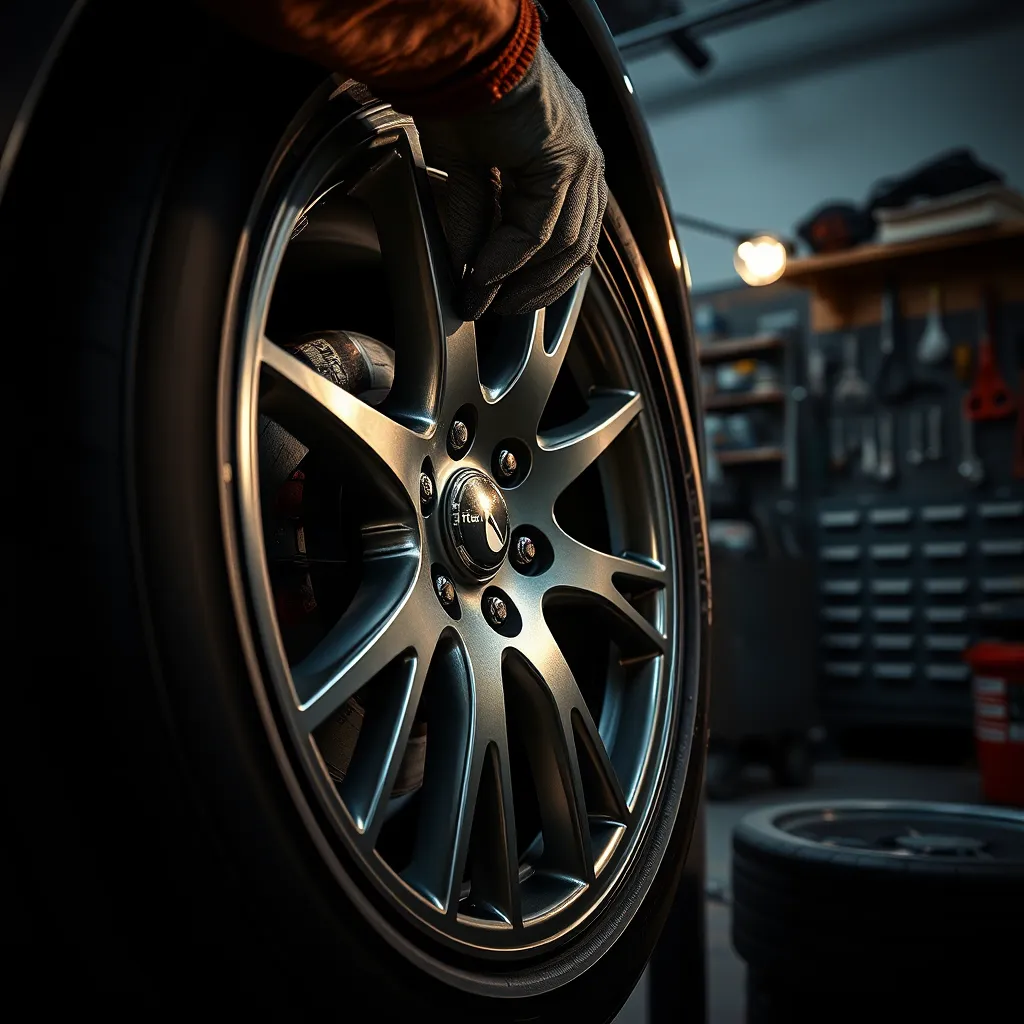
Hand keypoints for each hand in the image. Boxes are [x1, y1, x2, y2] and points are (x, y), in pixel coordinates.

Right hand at [417, 42, 606, 319]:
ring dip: (522, 283)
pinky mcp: (567, 161)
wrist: (456, 44)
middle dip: (537, 289)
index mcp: (567, 151)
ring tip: (487, 302)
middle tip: (500, 312)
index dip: (539, 274)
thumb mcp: (468, 167)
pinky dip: (506, 261)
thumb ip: (478, 218)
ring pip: (563, 246)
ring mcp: (582, 158)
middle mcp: (584, 156)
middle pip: (576, 247)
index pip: (569, 231)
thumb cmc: (456, 87)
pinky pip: (538, 232)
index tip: (507, 298)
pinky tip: (480, 276)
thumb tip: (472, 272)